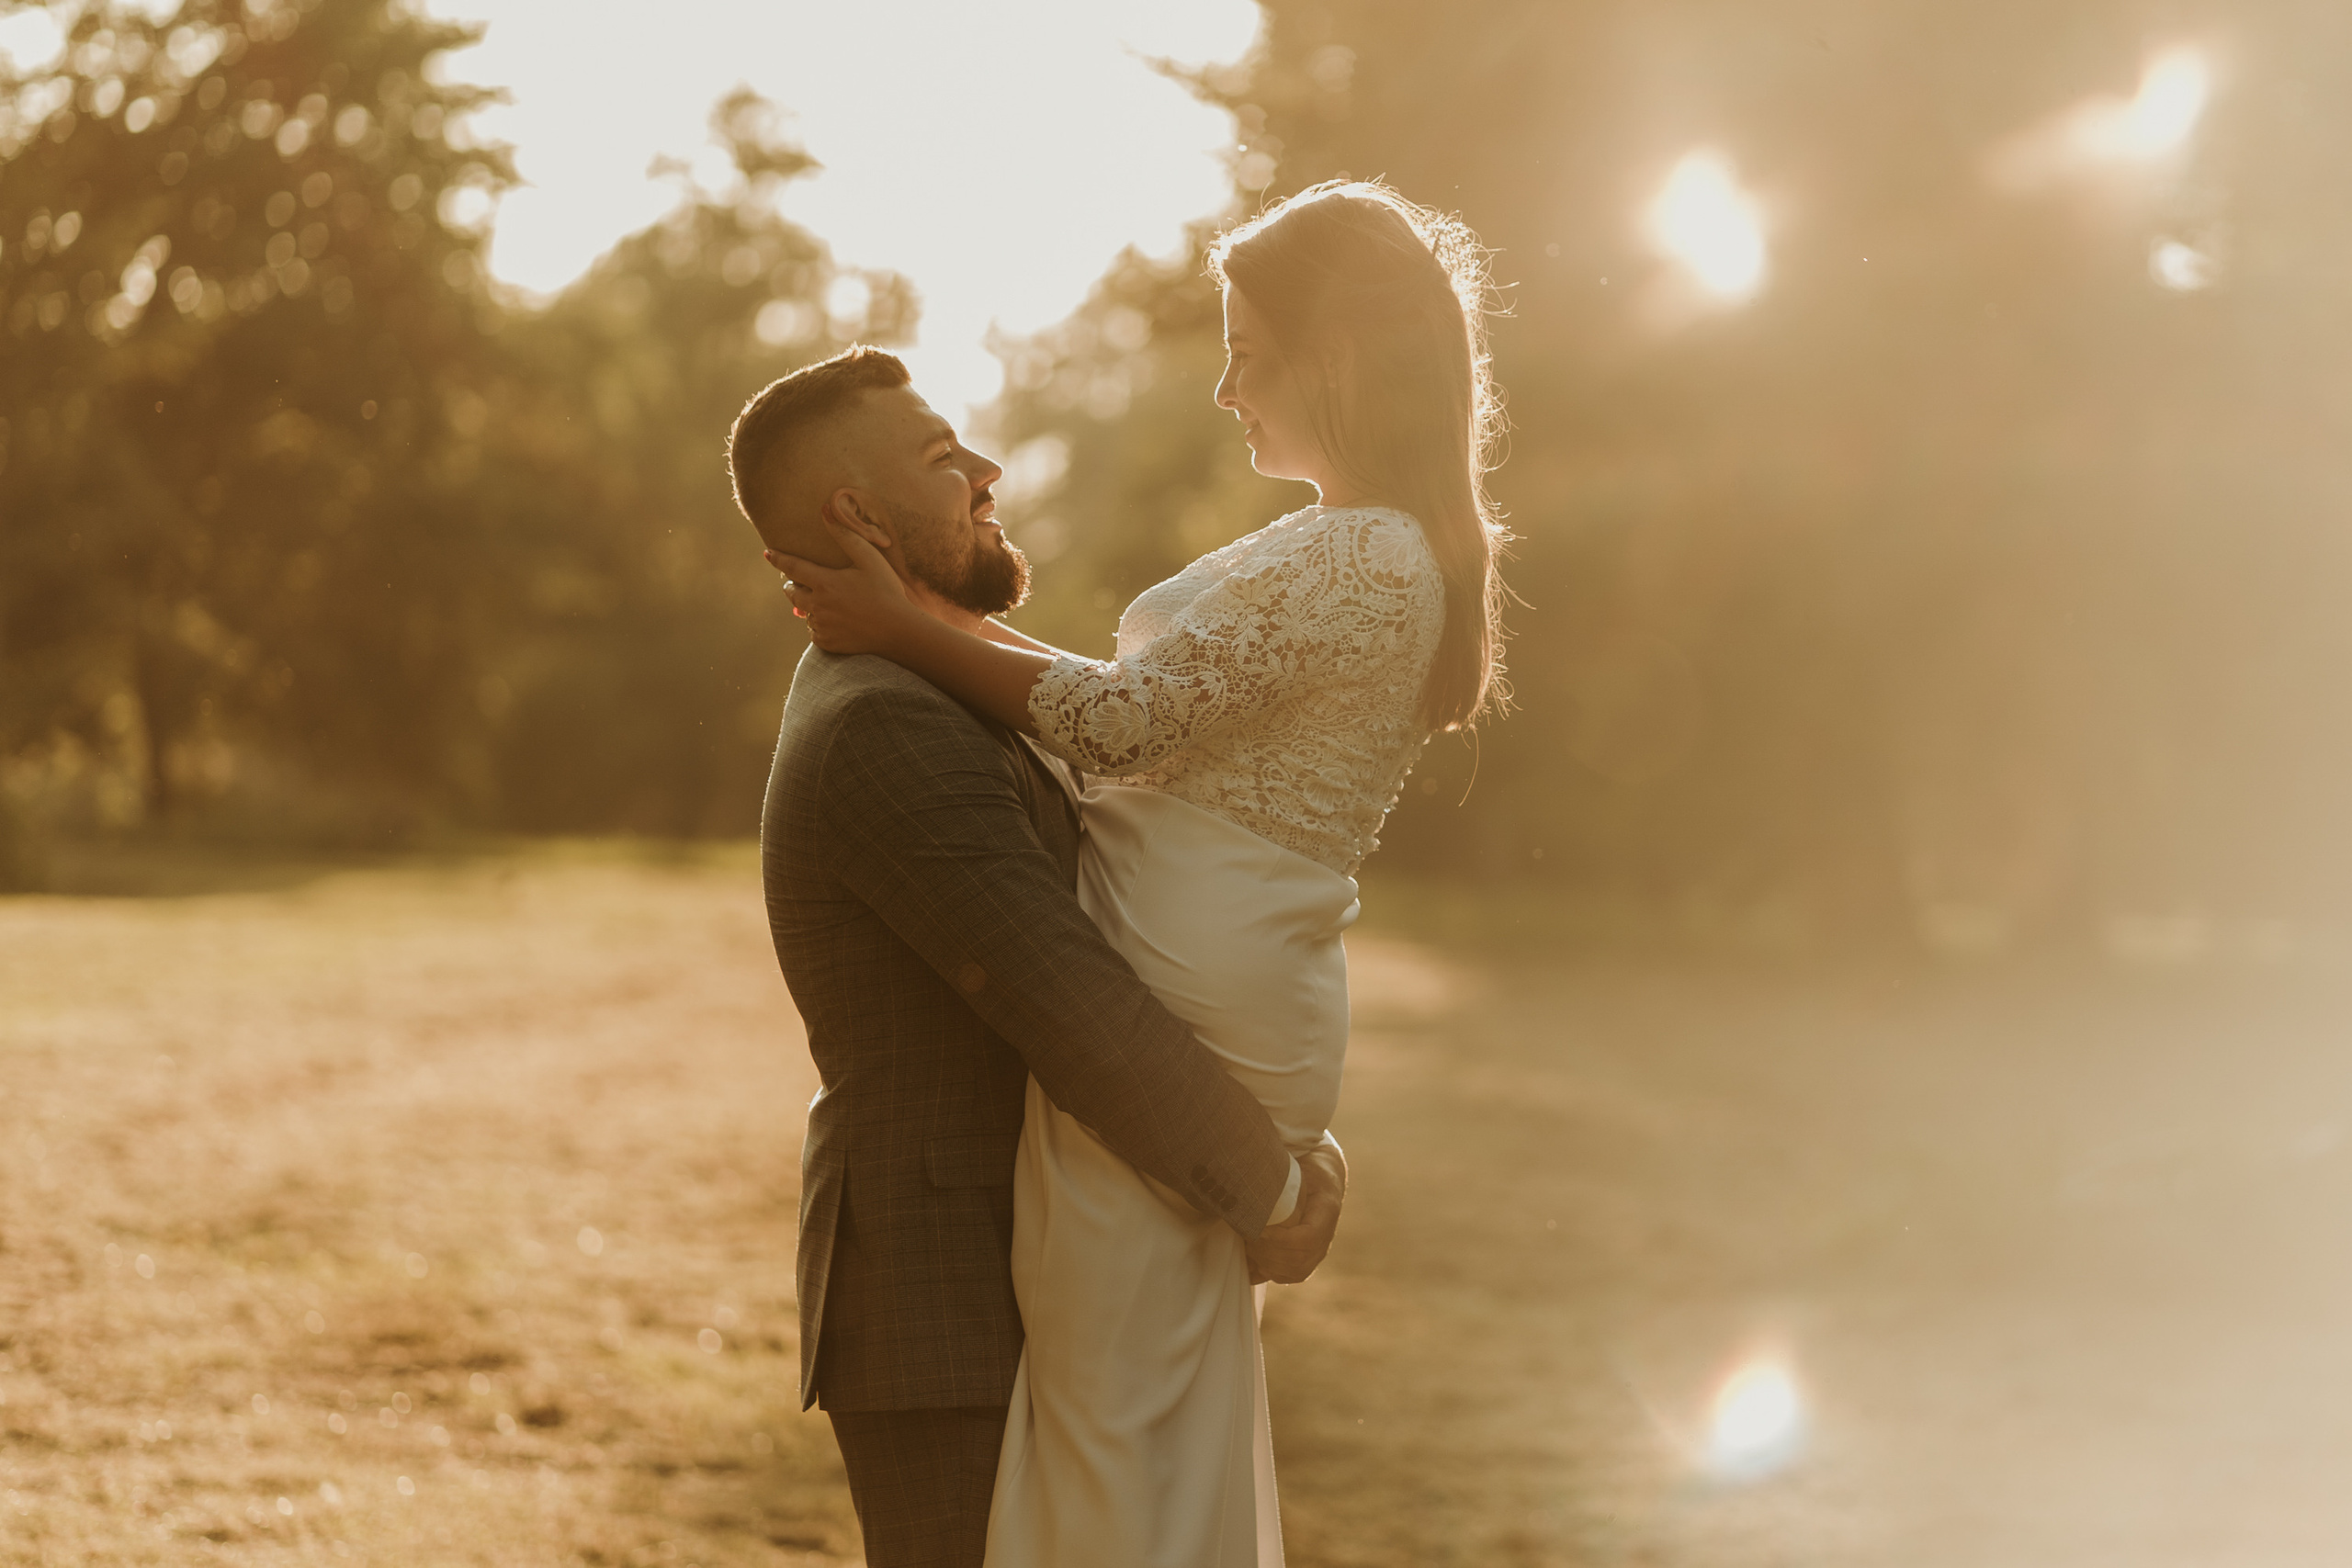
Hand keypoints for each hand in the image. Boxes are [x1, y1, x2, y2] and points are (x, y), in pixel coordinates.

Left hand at [765, 506, 917, 654]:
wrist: (899, 631)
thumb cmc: (886, 591)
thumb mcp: (869, 558)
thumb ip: (845, 535)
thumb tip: (826, 509)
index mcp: (825, 582)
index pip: (792, 567)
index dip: (778, 559)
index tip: (768, 553)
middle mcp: (817, 605)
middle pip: (792, 592)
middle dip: (794, 584)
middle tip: (805, 581)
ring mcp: (821, 626)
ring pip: (804, 613)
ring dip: (810, 606)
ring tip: (829, 603)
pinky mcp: (827, 643)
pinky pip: (814, 631)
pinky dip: (820, 624)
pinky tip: (837, 621)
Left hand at [1245, 1142, 1346, 1285]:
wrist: (1323, 1178)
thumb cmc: (1305, 1168)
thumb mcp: (1297, 1165)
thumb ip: (1280, 1177)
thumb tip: (1252, 1188)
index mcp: (1327, 1209)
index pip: (1306, 1239)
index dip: (1279, 1240)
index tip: (1257, 1230)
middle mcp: (1326, 1237)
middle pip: (1298, 1262)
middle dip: (1267, 1253)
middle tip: (1246, 1236)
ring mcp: (1317, 1251)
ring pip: (1293, 1273)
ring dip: (1266, 1263)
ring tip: (1247, 1244)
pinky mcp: (1306, 1259)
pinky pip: (1288, 1276)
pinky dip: (1266, 1271)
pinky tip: (1250, 1258)